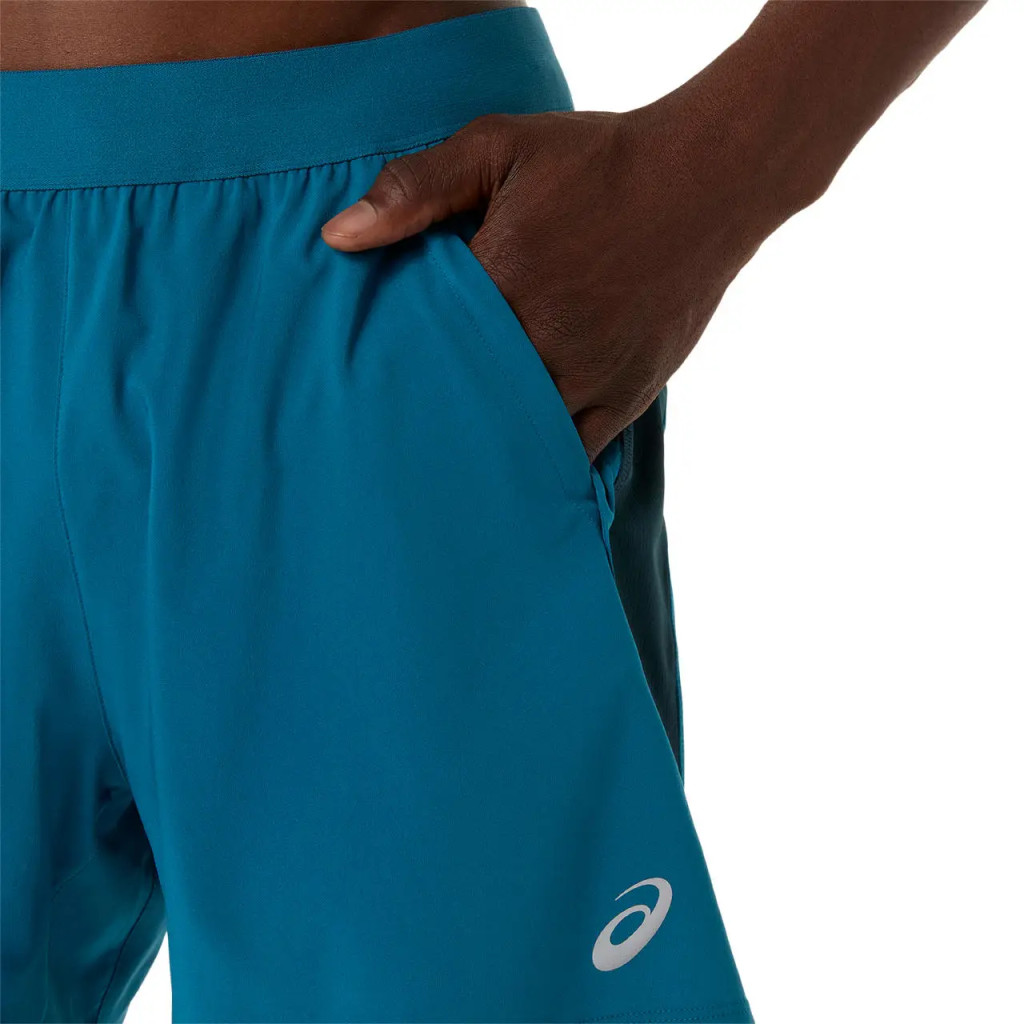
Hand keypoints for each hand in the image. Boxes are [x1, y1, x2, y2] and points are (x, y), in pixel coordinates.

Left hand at [320, 92, 789, 459]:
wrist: (707, 181)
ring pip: (517, 440)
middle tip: (390, 456)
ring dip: (482, 454)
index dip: (394, 376)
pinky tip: (511, 481)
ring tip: (442, 480)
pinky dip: (540, 468)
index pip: (424, 352)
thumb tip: (337, 238)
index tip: (363, 398)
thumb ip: (416, 188)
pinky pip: (574, 454)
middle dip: (431, 426)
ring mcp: (590, 376)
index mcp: (501, 283)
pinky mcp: (626, 396)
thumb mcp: (500, 146)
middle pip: (466, 405)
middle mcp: (545, 341)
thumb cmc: (598, 162)